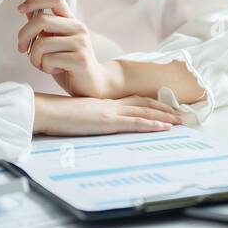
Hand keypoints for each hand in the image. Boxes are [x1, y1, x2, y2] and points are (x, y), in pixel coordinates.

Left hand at [17, 0, 120, 97]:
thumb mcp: (54, 42)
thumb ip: (44, 28)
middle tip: (22, 48)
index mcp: (71, 20)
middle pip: (41, 20)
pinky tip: (55, 69)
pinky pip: (48, 60)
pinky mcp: (80, 59)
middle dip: (24, 35)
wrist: (92, 84)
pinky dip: (45, 67)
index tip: (20, 9)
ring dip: (35, 58)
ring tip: (44, 64)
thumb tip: (28, 11)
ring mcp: (80, 43)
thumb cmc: (69, 64)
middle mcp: (77, 28)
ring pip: (41, 44)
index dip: (35, 0)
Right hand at [32, 92, 182, 135]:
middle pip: (142, 102)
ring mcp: (111, 112)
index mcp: (102, 103)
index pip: (131, 100)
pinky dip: (152, 124)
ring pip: (144, 111)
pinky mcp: (109, 122)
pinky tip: (165, 127)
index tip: (162, 105)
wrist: (47, 112)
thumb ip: (85, 117)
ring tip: (180, 120)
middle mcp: (110, 105)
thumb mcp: (74, 115)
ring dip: (164, 115)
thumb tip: (87, 123)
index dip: (148, 101)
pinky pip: (136, 122)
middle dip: (162, 107)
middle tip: (180, 112)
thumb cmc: (55, 115)